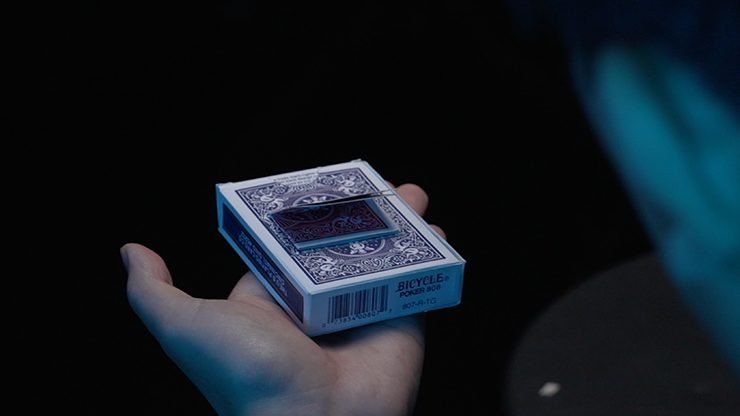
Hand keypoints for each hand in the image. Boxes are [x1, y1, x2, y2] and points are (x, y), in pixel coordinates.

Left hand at [122, 184, 443, 415]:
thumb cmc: (248, 378)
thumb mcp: (186, 326)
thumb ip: (154, 291)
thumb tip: (132, 251)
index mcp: (274, 295)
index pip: (292, 238)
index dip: (307, 209)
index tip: (324, 183)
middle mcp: (318, 301)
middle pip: (342, 242)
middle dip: (359, 212)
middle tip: (376, 184)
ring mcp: (361, 310)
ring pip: (382, 255)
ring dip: (400, 224)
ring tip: (411, 195)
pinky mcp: (398, 321)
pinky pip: (416, 281)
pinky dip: (430, 257)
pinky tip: (438, 233)